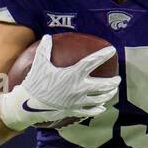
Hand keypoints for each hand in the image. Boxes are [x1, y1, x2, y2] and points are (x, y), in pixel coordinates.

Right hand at [0, 34, 120, 130]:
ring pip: (100, 99)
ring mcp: (78, 101)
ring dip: (109, 94)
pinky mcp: (74, 111)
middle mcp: (79, 88)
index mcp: (73, 74)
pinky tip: (102, 107)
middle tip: (118, 78)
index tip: (112, 50)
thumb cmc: (35, 82)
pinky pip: (90, 111)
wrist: (30, 104)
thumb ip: (44, 49)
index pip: (92, 62)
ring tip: (113, 91)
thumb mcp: (39, 63)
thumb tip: (46, 36)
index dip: (103, 55)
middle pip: (103, 85)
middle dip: (113, 82)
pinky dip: (98, 109)